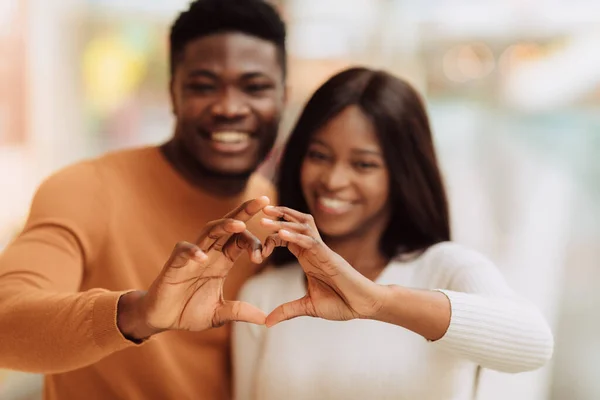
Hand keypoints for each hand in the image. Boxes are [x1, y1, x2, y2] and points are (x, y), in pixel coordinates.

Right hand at [117, 197, 269, 340]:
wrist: (162, 319)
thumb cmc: (189, 311)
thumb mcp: (220, 313)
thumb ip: (240, 311)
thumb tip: (265, 319)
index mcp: (222, 261)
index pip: (242, 240)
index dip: (255, 243)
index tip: (262, 256)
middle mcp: (209, 253)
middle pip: (229, 225)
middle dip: (245, 211)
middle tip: (263, 200)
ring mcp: (192, 255)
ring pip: (209, 231)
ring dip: (224, 226)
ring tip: (240, 224)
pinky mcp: (174, 263)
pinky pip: (184, 250)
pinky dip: (193, 252)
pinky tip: (203, 257)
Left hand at [260, 206, 386, 326]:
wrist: (363, 306)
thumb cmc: (341, 304)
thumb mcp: (308, 307)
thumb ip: (288, 311)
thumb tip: (266, 323)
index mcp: (308, 257)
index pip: (287, 238)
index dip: (271, 237)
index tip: (257, 247)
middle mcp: (314, 250)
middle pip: (296, 223)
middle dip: (278, 215)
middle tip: (259, 209)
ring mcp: (322, 251)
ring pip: (302, 227)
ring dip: (284, 221)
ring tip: (265, 216)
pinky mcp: (330, 257)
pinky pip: (312, 241)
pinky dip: (296, 236)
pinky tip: (281, 233)